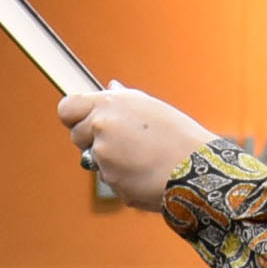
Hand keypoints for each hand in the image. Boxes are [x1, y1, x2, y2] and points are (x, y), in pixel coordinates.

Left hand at [56, 85, 215, 211]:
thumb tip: (109, 87)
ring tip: (143, 158)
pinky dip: (123, 179)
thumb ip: (122, 100)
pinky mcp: (110, 180)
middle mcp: (102, 127)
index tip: (80, 120)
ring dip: (110, 161)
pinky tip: (146, 174)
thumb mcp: (151, 108)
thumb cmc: (179, 136)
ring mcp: (104, 156)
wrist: (199, 169)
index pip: (67, 107)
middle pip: (77, 136)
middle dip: (92, 141)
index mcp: (111, 104)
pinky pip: (109, 179)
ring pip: (94, 160)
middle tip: (124, 143)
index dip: (73, 116)